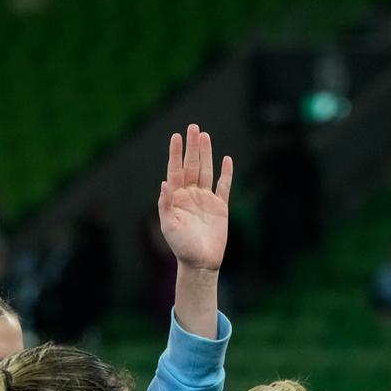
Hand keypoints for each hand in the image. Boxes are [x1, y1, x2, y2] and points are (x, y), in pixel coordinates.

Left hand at [158, 123, 231, 272]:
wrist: (200, 262)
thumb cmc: (181, 246)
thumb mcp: (168, 226)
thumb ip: (165, 204)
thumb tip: (164, 183)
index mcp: (176, 197)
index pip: (175, 170)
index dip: (176, 153)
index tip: (177, 136)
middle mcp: (190, 195)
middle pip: (192, 165)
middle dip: (193, 147)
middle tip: (194, 127)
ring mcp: (206, 199)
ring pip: (206, 171)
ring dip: (206, 154)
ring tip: (205, 136)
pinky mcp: (220, 207)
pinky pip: (224, 186)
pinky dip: (226, 173)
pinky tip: (226, 159)